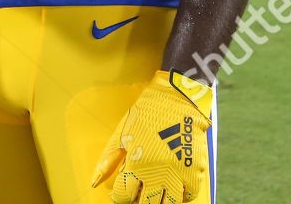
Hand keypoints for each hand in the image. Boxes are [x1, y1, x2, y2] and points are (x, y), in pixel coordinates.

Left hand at [91, 70, 212, 203]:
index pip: (123, 195)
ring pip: (169, 203)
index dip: (119, 196)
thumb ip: (108, 160)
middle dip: (139, 201)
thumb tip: (94, 183)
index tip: (121, 192)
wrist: (178, 97)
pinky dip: (181, 195)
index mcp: (136, 163)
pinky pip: (189, 194)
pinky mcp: (196, 169)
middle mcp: (158, 172)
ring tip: (155, 191)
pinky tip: (173, 185)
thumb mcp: (122, 133)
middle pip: (146, 203)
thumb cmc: (147, 113)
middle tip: (139, 192)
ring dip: (160, 200)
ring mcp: (179, 172)